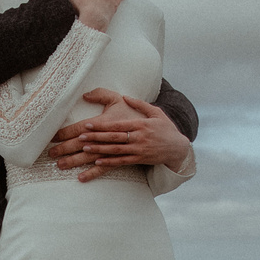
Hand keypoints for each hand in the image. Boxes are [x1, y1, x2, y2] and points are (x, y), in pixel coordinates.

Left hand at [48, 90, 194, 180]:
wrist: (178, 148)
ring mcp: (139, 150)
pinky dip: (109, 162)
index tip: (87, 125)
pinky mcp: (140, 160)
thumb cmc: (166, 128)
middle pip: (113, 138)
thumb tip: (126, 96)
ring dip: (99, 150)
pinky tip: (98, 162)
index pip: (117, 125)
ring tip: (85, 149)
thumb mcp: (156, 112)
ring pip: (115, 150)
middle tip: (80, 137)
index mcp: (140, 124)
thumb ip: (140, 104)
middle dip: (96, 138)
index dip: (102, 126)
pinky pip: (122, 162)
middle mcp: (138, 137)